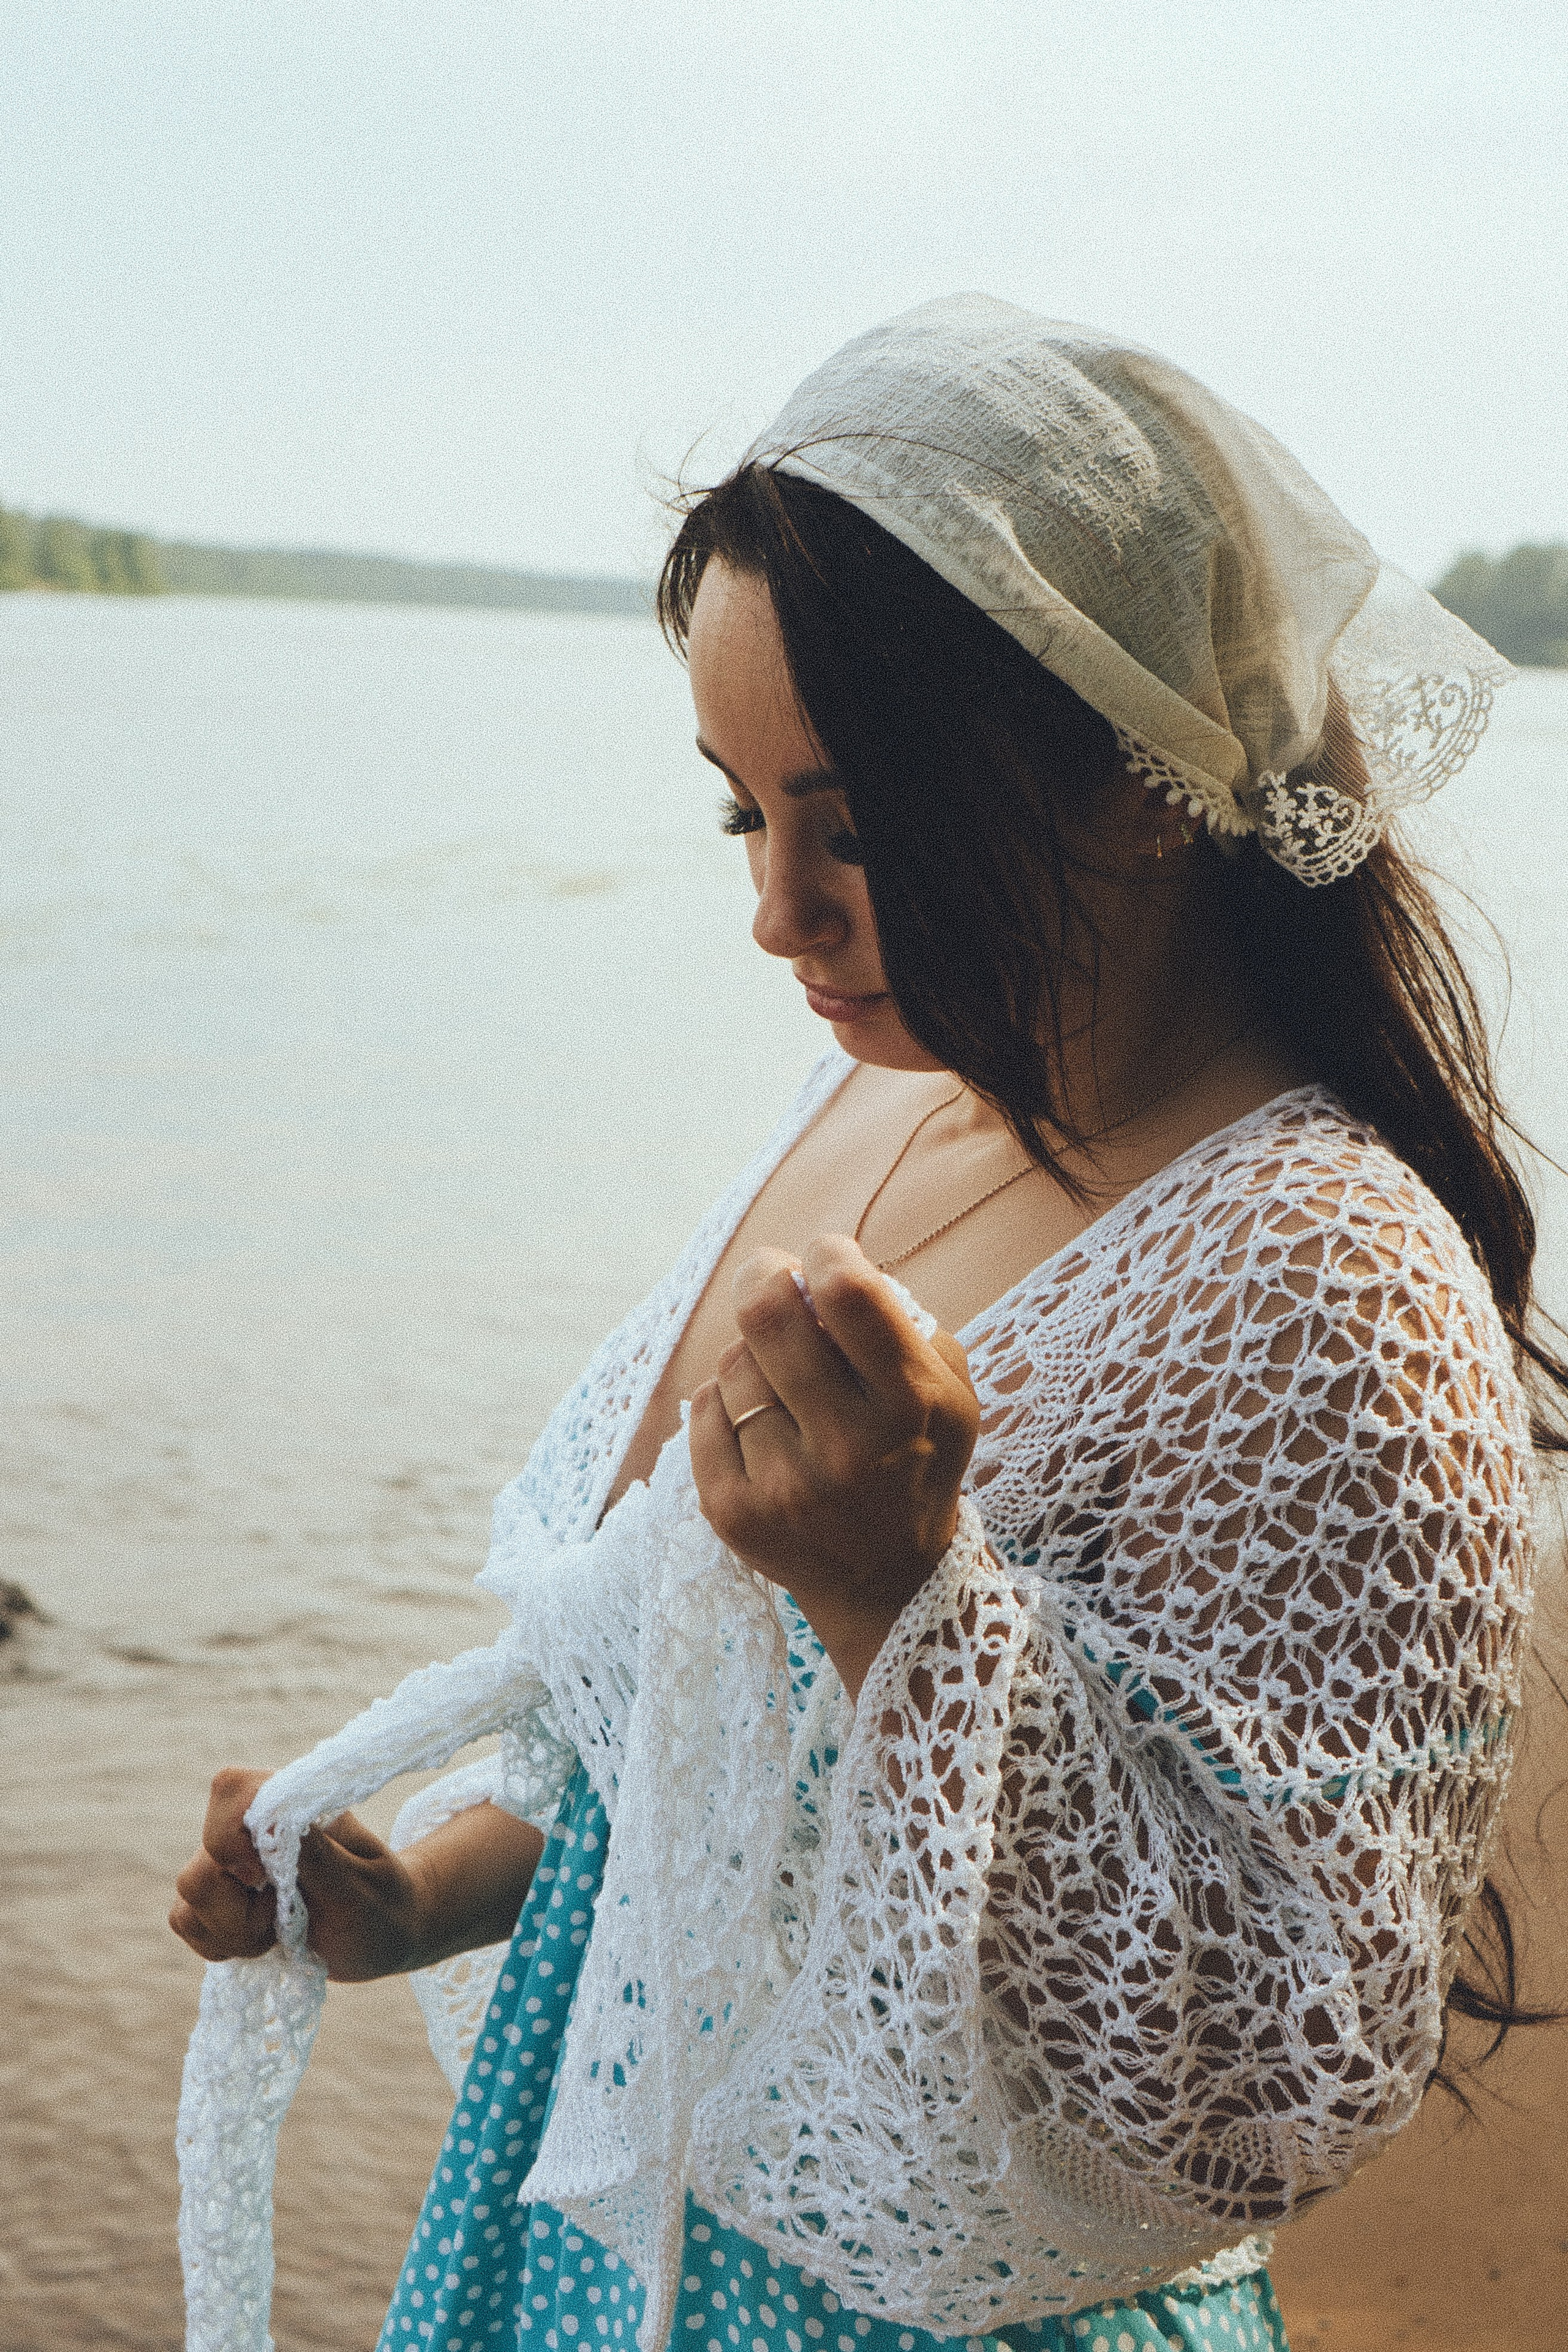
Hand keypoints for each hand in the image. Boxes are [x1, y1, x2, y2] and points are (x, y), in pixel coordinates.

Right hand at [169, 1764, 420, 1982]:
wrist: (386, 1934)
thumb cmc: (381, 1906)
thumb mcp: (360, 1885)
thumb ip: (316, 1853)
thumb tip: (271, 1818)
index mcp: (294, 1806)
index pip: (231, 1788)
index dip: (231, 1837)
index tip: (264, 1878)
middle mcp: (256, 1829)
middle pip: (201, 1865)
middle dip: (237, 1912)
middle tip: (282, 1919)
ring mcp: (233, 1864)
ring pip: (188, 1896)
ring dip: (232, 1931)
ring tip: (278, 1932)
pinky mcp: (221, 1899)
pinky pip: (186, 1921)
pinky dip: (221, 1943)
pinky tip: (263, 1941)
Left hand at [688, 1234, 979, 1700]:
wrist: (890, 1585)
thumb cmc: (918, 1463)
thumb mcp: (949, 1394)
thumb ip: (904, 1323)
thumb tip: (823, 1272)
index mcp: (909, 1407)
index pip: (848, 1293)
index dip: (828, 1253)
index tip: (828, 1258)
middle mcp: (847, 1448)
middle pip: (766, 1315)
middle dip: (764, 1274)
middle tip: (772, 1275)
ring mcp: (783, 1484)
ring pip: (733, 1363)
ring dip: (754, 1355)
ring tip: (785, 1383)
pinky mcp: (732, 1510)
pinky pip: (703, 1410)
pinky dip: (726, 1402)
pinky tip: (760, 1424)